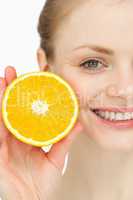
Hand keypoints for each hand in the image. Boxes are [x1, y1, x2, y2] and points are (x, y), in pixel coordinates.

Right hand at [0, 66, 82, 199]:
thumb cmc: (41, 184)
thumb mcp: (55, 159)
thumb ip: (65, 141)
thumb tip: (78, 123)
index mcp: (28, 137)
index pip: (26, 112)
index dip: (26, 97)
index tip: (31, 81)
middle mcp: (15, 136)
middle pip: (11, 109)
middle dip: (10, 90)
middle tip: (12, 72)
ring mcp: (4, 142)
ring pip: (1, 115)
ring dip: (1, 97)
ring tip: (3, 79)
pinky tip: (0, 101)